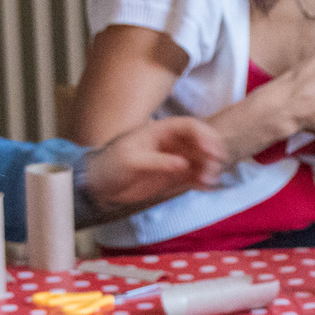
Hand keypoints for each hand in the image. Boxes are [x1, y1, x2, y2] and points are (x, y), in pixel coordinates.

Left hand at [82, 117, 226, 214]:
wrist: (100, 186)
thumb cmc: (110, 166)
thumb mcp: (131, 161)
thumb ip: (157, 161)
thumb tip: (183, 164)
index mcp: (161, 131)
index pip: (189, 126)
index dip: (205, 135)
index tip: (212, 151)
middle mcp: (172, 144)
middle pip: (201, 142)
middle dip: (211, 154)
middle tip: (214, 170)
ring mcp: (175, 160)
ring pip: (201, 160)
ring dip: (209, 169)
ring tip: (208, 182)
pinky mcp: (174, 177)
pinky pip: (195, 176)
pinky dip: (203, 181)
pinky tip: (207, 187)